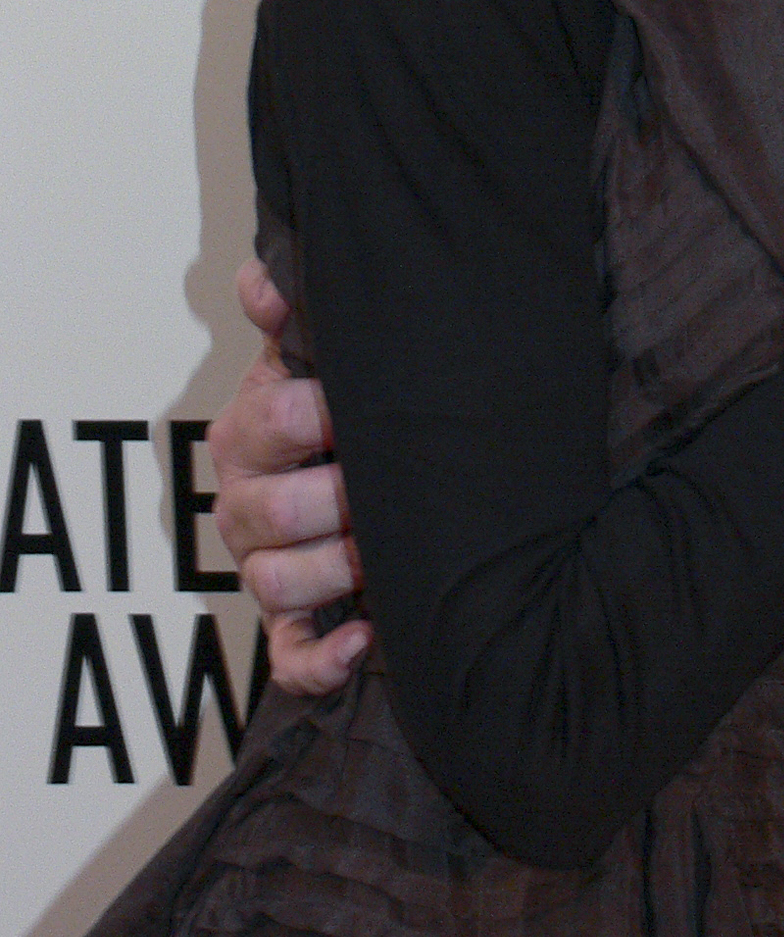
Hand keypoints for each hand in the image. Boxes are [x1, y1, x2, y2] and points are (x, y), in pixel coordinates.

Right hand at [208, 258, 370, 697]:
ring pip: (275, 582)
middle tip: (384, 484)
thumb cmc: (351, 410)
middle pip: (268, 510)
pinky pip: (290, 658)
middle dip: (334, 497)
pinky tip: (365, 636)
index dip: (313, 416)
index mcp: (250, 433)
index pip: (266, 422)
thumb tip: (262, 278)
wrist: (378, 470)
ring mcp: (267, 567)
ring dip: (334, 568)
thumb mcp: (322, 356)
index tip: (356, 406)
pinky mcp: (294, 625)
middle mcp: (246, 504)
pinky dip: (323, 656)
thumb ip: (294, 313)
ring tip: (385, 551)